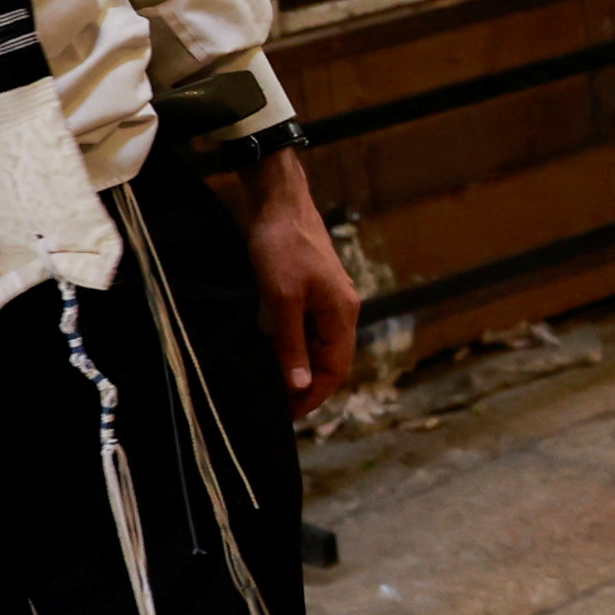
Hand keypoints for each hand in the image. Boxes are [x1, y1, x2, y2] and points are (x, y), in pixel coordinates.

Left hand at [235, 152, 362, 418]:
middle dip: (306, 387)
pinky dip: (294, 349)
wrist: (278, 200)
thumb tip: (300, 386)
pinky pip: (309, 331)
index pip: (336, 370)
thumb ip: (293, 344)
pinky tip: (273, 354)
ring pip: (319, 347)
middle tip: (275, 405)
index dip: (313, 396)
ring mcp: (328, 300)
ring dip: (299, 369)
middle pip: (330, 362)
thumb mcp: (283, 298)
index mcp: (342, 313)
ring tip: (272, 386)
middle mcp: (342, 310)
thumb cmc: (282, 246)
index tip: (287, 414)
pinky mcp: (312, 291)